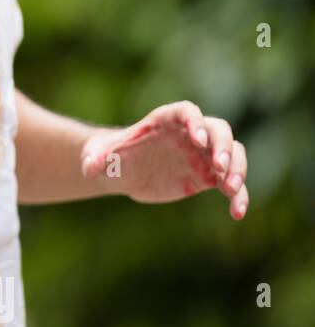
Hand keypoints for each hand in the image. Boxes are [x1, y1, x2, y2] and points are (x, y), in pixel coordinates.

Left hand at [79, 100, 248, 219]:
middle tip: (220, 166)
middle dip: (223, 146)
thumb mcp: (97, 155)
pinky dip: (238, 196)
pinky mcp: (206, 176)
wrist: (122, 170)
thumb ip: (94, 158)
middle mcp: (189, 134)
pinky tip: (237, 214)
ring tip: (230, 189)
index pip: (186, 112)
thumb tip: (89, 168)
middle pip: (218, 130)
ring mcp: (201, 154)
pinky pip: (230, 184)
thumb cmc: (110, 155)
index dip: (195, 122)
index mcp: (164, 121)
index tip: (197, 140)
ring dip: (237, 169)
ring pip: (233, 154)